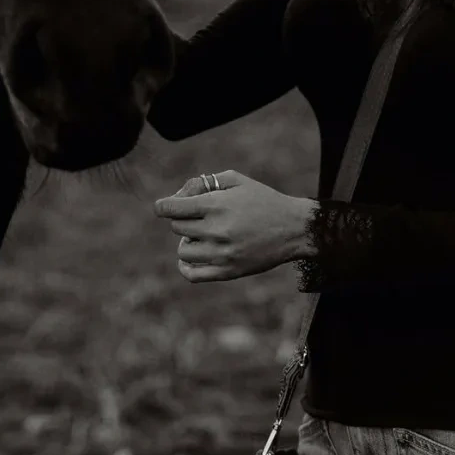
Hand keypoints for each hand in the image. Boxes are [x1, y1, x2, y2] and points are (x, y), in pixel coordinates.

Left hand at [154, 169, 316, 281]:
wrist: (292, 228)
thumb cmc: (263, 199)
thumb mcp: (236, 180)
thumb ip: (205, 182)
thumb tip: (179, 196)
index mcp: (216, 205)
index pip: (171, 209)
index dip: (162, 206)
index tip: (162, 207)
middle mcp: (216, 230)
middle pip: (176, 227)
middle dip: (183, 219)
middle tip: (199, 216)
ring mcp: (221, 253)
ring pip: (183, 249)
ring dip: (187, 240)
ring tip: (203, 234)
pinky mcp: (227, 271)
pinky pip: (192, 274)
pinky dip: (185, 266)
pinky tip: (190, 257)